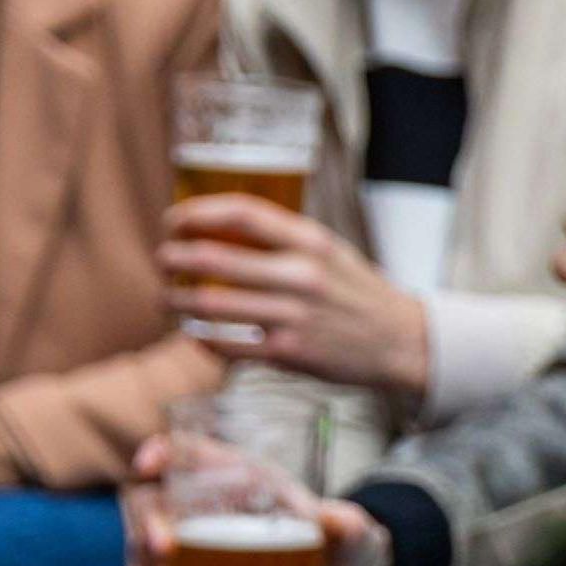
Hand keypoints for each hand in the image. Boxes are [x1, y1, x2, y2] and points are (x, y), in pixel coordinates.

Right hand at [123, 440, 387, 565]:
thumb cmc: (340, 543)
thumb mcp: (349, 533)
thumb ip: (348, 526)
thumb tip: (338, 522)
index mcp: (242, 475)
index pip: (189, 451)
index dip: (163, 452)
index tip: (147, 466)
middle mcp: (209, 502)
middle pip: (156, 499)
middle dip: (149, 521)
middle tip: (164, 550)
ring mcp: (195, 536)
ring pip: (149, 538)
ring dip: (149, 562)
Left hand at [161, 198, 430, 393]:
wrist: (402, 342)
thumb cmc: (357, 293)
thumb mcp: (330, 252)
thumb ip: (282, 239)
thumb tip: (217, 228)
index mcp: (311, 243)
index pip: (241, 214)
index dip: (196, 213)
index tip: (174, 221)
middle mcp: (302, 276)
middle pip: (212, 257)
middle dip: (172, 258)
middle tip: (162, 261)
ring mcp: (294, 316)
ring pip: (209, 303)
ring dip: (175, 300)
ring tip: (168, 299)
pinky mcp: (288, 353)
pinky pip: (225, 344)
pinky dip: (200, 337)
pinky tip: (195, 333)